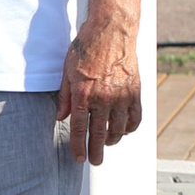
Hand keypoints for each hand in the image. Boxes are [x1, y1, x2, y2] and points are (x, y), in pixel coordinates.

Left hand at [57, 13, 141, 165]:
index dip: (78, 146)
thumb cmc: (85, 49)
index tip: (79, 158)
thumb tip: (60, 118)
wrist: (111, 32)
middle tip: (95, 162)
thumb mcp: (66, 71)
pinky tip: (123, 131)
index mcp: (83, 94)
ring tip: (107, 144)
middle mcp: (103, 98)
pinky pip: (134, 118)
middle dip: (97, 151)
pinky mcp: (135, 92)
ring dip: (112, 140)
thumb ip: (64, 97)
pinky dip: (129, 128)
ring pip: (118, 129)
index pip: (79, 128)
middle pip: (99, 133)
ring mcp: (121, 96)